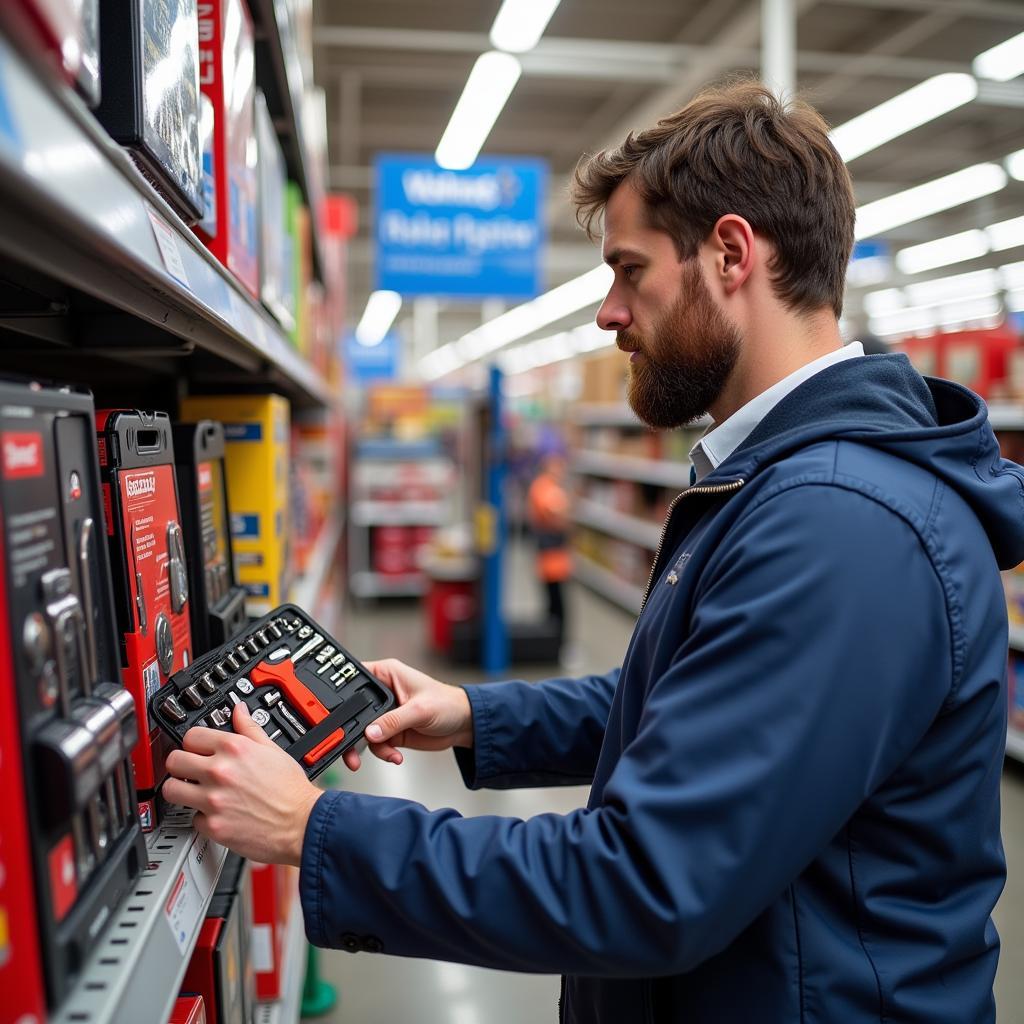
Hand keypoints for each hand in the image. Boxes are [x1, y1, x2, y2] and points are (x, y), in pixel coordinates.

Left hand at [162, 703, 321, 865]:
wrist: (302, 823)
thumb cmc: (291, 790)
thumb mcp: (272, 749)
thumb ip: (249, 729)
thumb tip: (239, 711)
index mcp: (234, 749)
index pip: (191, 736)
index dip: (194, 742)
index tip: (197, 749)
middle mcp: (220, 772)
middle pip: (174, 760)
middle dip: (181, 764)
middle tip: (189, 769)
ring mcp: (213, 800)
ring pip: (171, 790)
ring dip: (180, 790)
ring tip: (192, 791)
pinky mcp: (213, 826)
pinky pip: (192, 818)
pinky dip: (202, 817)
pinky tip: (216, 813)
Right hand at [342, 658, 472, 771]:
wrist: (463, 725)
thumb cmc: (447, 703)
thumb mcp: (419, 710)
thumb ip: (393, 721)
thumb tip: (369, 733)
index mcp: (385, 675)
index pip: (354, 680)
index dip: (342, 696)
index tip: (336, 714)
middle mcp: (381, 694)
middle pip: (354, 711)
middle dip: (352, 731)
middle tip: (350, 748)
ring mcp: (385, 714)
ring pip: (362, 732)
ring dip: (371, 747)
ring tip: (387, 754)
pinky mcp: (390, 731)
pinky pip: (376, 744)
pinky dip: (383, 753)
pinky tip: (396, 756)